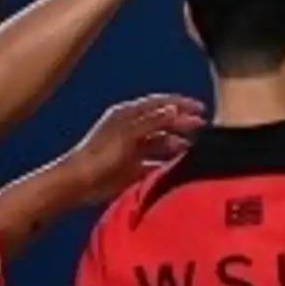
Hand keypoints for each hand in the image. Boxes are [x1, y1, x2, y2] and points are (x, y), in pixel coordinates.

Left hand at [65, 92, 203, 199]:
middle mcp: (132, 129)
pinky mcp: (134, 167)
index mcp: (127, 115)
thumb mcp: (128, 133)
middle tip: (203, 128)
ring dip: (177, 144)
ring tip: (194, 148)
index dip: (180, 104)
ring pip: (162, 143)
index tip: (200, 109)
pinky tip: (180, 166)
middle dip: (183, 124)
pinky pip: (156, 163)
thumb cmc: (100, 154)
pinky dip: (168, 163)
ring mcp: (133, 149)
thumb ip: (152, 121)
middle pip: (163, 122)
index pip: (159, 104)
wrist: (81, 182)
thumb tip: (174, 109)